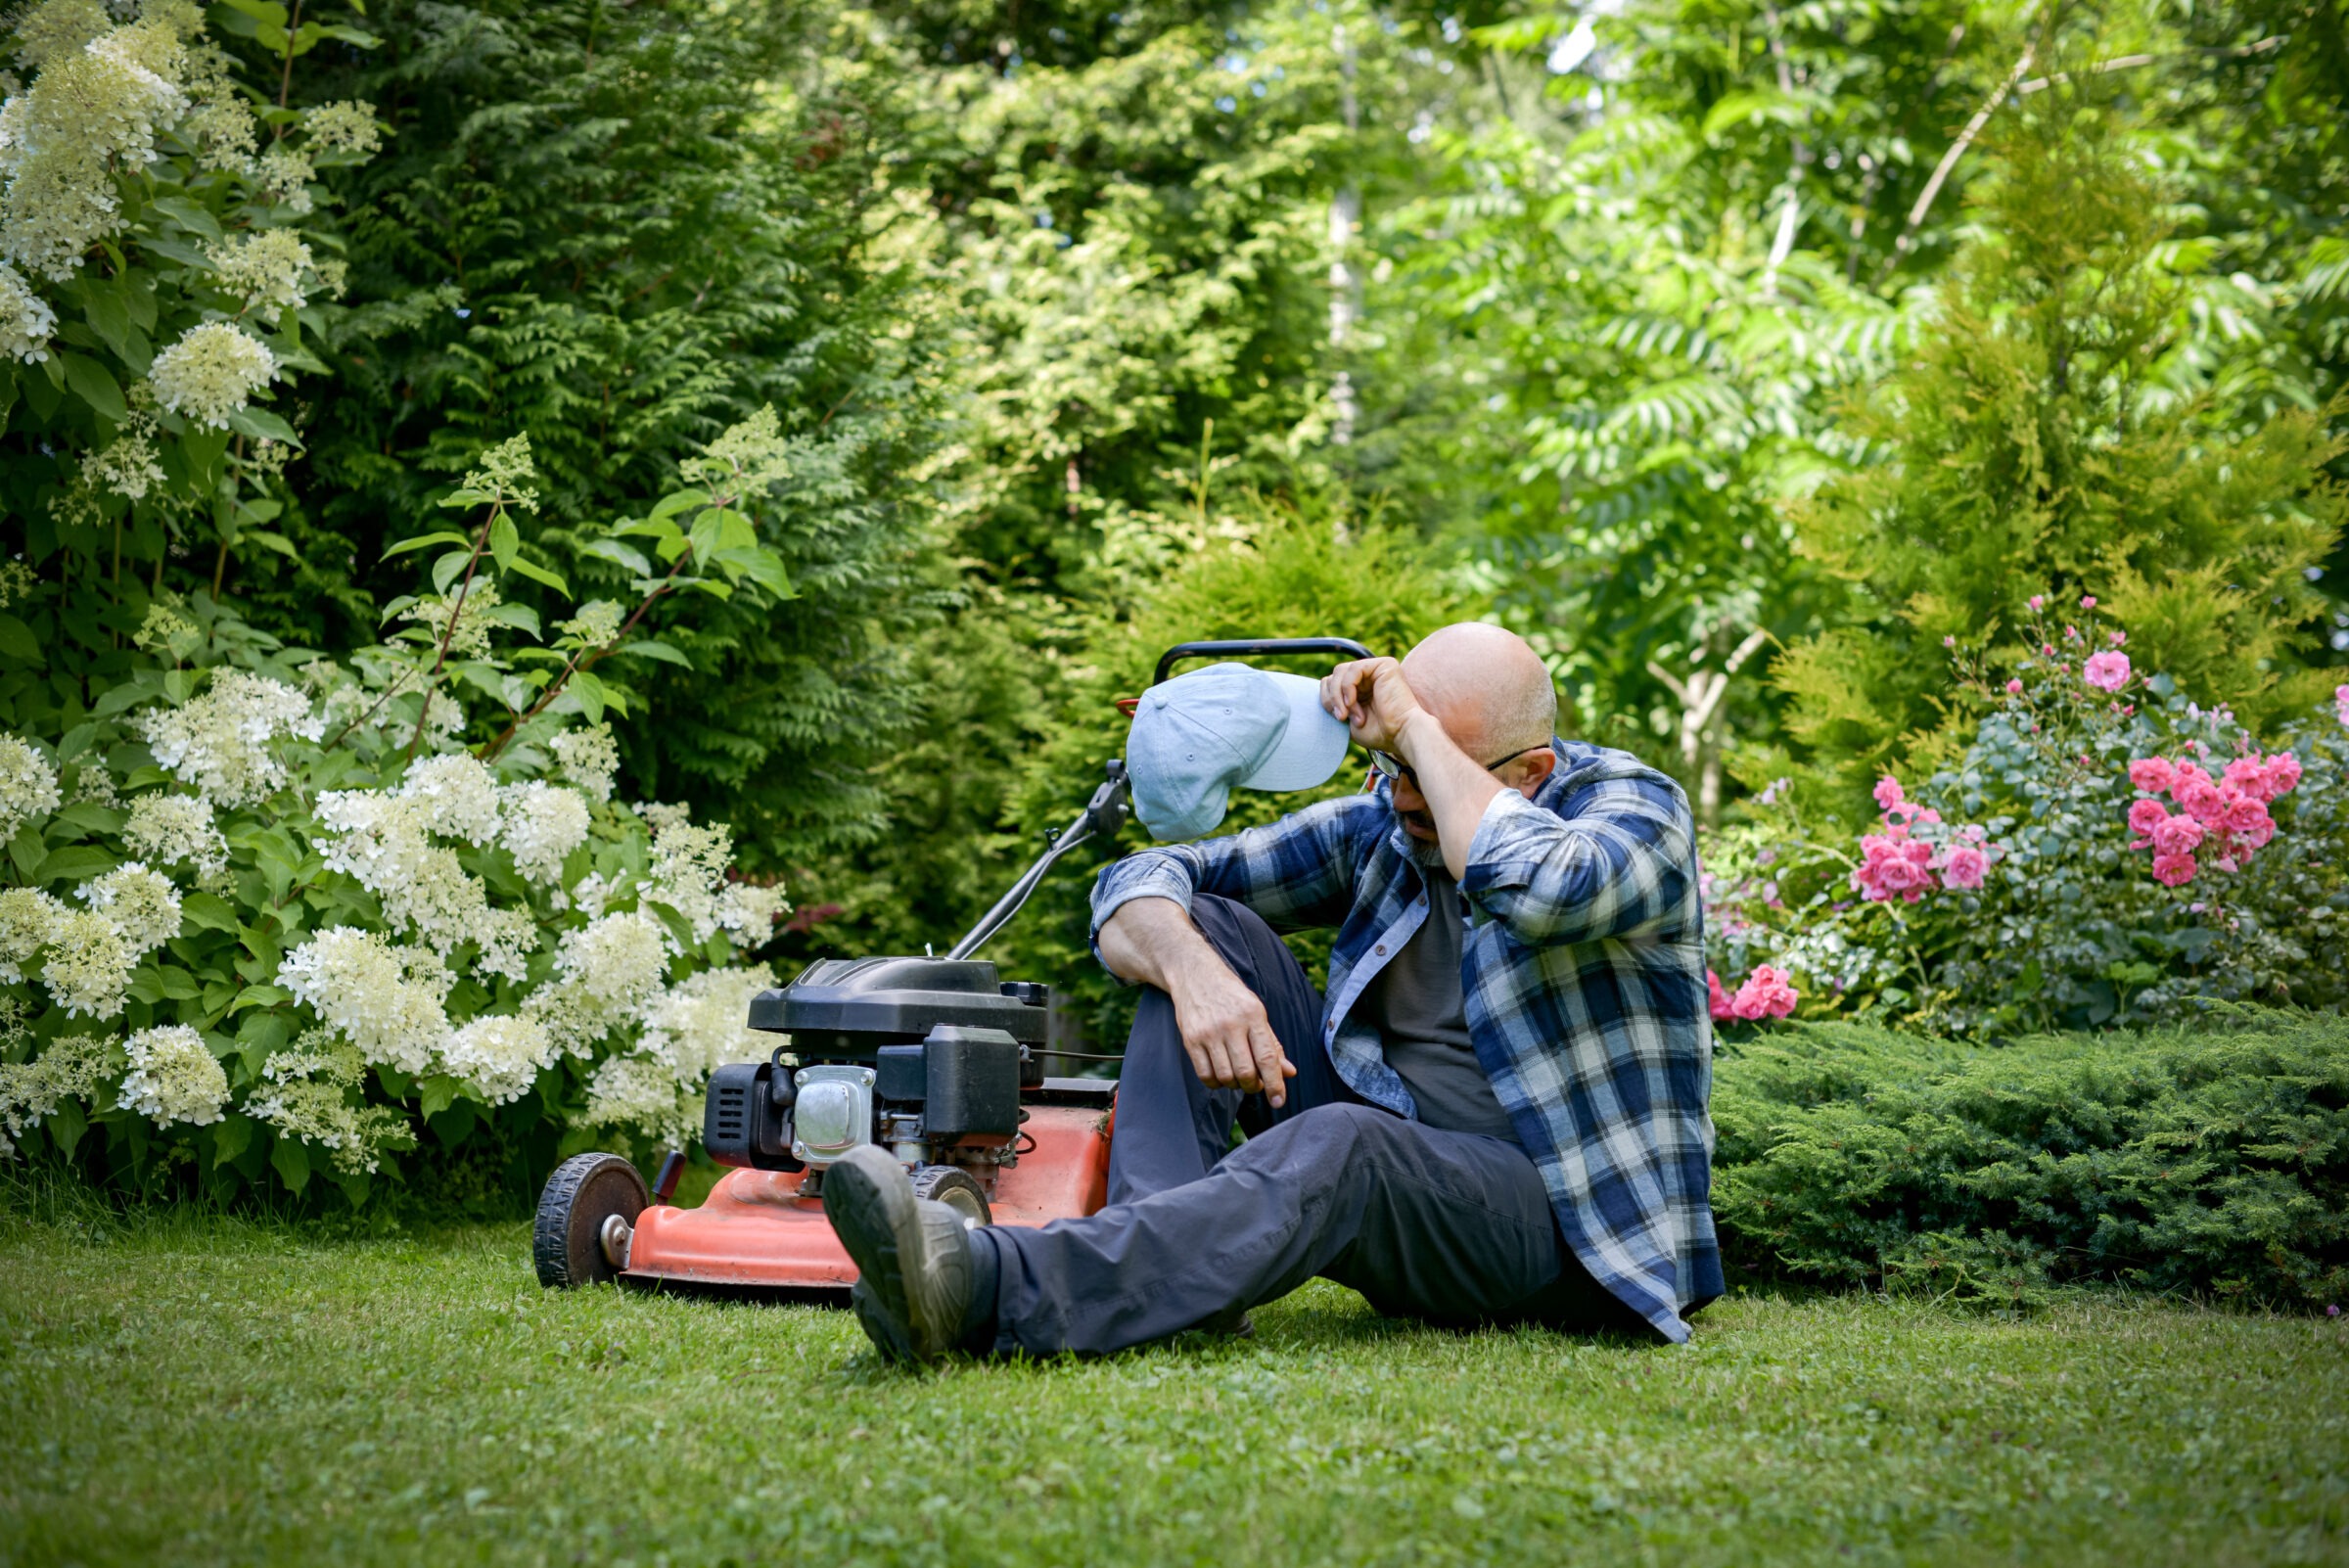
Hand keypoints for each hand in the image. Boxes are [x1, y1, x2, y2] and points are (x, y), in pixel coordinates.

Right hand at [1165, 950, 1296, 1106]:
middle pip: (1245, 1072)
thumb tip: (1289, 1073)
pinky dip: (1216, 1083)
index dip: (1275, 1084)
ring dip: (1235, 1084)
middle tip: (1255, 1083)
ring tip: (1237, 1075)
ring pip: (1225, 1077)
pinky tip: (1221, 1074)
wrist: (1195, 974)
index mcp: (1253, 1016)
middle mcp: (1230, 1025)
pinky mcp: (1190, 1039)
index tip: (1279, 1101)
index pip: (1267, 1058)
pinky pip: (1205, 1075)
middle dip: (1254, 1086)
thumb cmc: (1231, 996)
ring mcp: (1208, 1033)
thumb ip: (1272, 1044)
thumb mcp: (1257, 1013)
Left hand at [1319, 656, 1425, 754]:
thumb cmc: (1380, 732)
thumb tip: (1320, 687)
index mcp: (1360, 688)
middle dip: (1331, 698)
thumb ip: (1336, 702)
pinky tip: (1352, 702)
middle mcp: (1368, 677)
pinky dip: (1348, 687)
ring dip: (1339, 695)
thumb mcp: (1348, 718)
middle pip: (1333, 676)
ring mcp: (1376, 669)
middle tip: (1341, 717)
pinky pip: (1354, 668)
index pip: (1330, 683)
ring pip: (1340, 671)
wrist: (1401, 734)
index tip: (1338, 719)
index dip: (1328, 699)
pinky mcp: (1384, 665)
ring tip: (1349, 714)